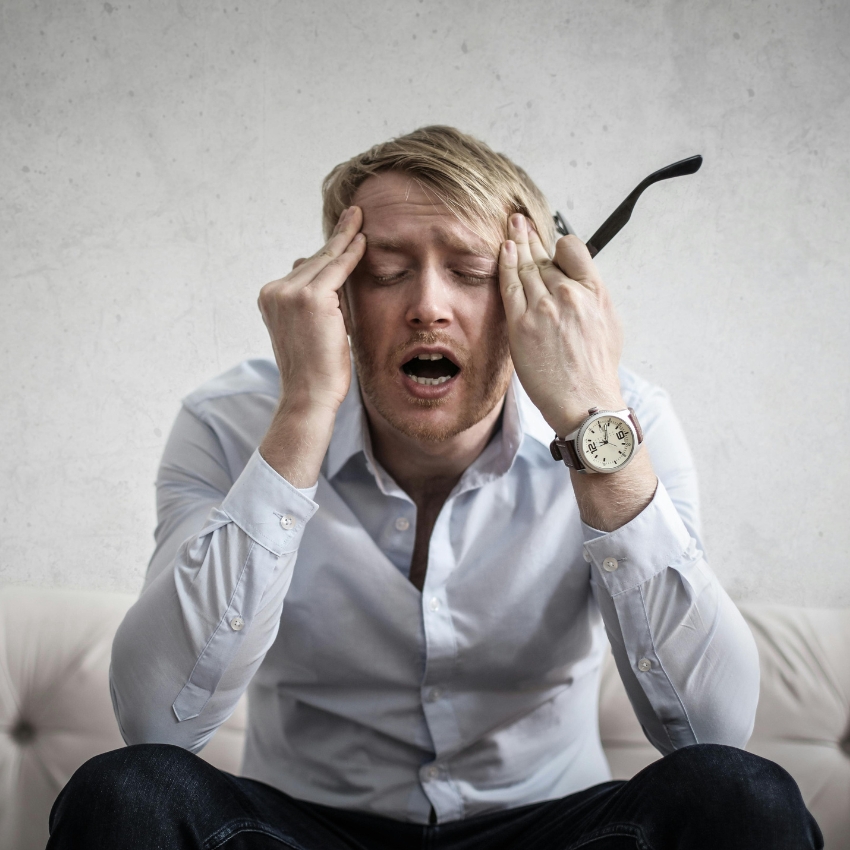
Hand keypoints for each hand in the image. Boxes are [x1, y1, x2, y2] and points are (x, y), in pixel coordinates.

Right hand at [258, 206, 365, 416]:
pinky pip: (337, 269)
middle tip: (353, 214)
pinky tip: (363, 240)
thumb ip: (314, 302)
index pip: (304, 269)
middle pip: (313, 261)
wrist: (309, 395)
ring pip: (325, 262)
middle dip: (335, 240)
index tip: (340, 233)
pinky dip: (351, 254)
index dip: (324, 252)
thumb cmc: (315, 370)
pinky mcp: (311, 298)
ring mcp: (290, 293)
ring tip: (358, 217)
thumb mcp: (309, 329)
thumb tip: (321, 274)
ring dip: (345, 239)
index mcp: (270, 298)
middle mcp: (275, 291)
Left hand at [498, 214, 625, 436]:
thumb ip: (590, 297)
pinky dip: (505, 264)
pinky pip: (509, 286)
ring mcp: (543, 308)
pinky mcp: (521, 324)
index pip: (572, 249)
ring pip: (525, 266)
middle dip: (530, 236)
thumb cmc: (596, 369)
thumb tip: (577, 281)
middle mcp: (568, 294)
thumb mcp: (608, 324)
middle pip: (544, 256)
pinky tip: (502, 250)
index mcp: (593, 292)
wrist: (585, 401)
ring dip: (515, 244)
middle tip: (519, 220)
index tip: (550, 245)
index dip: (559, 245)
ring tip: (509, 228)